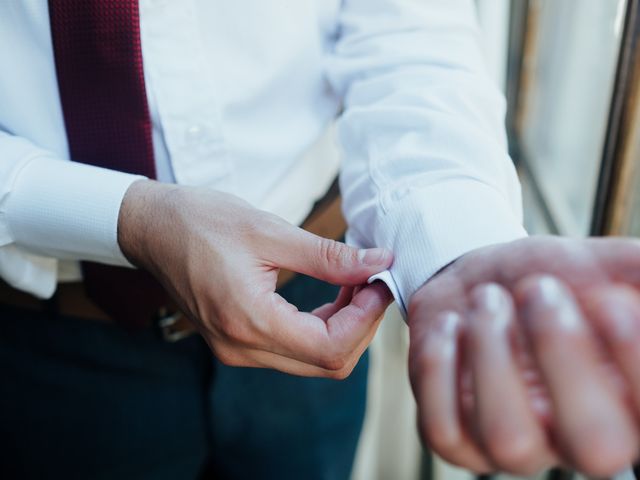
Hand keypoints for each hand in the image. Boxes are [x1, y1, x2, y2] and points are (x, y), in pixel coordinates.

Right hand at [118, 180, 393, 377]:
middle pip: (328, 363)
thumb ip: (329, 256)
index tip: (379, 281)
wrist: (154, 229)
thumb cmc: (202, 222)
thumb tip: (379, 262)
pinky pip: (294, 350)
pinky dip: (321, 327)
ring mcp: (238, 351)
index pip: (330, 348)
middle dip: (361, 325)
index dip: (366, 319)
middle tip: (372, 281)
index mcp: (249, 321)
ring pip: (313, 359)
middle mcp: (243, 348)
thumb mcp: (270, 231)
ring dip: (344, 326)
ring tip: (354, 283)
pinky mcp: (238, 343)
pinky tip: (331, 295)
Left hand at [408, 235, 639, 475]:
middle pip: (594, 446)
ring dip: (491, 351)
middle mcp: (577, 438)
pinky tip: (450, 325)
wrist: (480, 280)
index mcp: (626, 402)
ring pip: (508, 437)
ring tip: (487, 298)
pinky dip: (439, 367)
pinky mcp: (458, 440)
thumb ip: (633, 273)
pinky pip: (442, 430)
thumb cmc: (548, 278)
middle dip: (563, 354)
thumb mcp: (600, 266)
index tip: (607, 298)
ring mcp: (514, 446)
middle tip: (538, 288)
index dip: (635, 360)